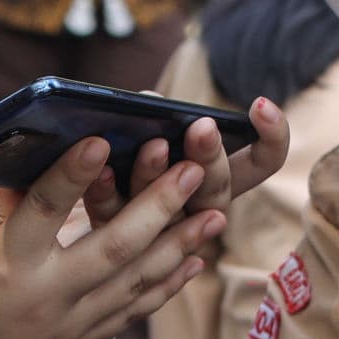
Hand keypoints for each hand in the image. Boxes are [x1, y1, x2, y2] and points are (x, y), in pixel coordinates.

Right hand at [0, 140, 221, 338]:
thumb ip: (6, 205)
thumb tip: (45, 163)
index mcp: (6, 266)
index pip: (46, 209)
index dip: (75, 173)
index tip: (103, 138)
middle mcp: (45, 299)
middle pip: (113, 248)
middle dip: (159, 207)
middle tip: (193, 170)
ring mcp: (66, 328)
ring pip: (134, 284)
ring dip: (179, 247)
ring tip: (214, 215)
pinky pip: (129, 314)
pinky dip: (163, 287)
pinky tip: (190, 262)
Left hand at [118, 105, 291, 221]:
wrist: (66, 217)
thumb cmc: (123, 156)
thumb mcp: (149, 133)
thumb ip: (158, 119)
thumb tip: (148, 100)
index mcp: (214, 180)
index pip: (262, 163)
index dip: (272, 138)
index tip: (260, 105)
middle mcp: (195, 211)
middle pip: (216, 191)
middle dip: (210, 158)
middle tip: (203, 128)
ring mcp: (158, 231)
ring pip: (169, 211)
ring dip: (161, 176)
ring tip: (155, 146)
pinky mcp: (113, 238)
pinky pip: (114, 218)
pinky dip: (108, 193)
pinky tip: (102, 171)